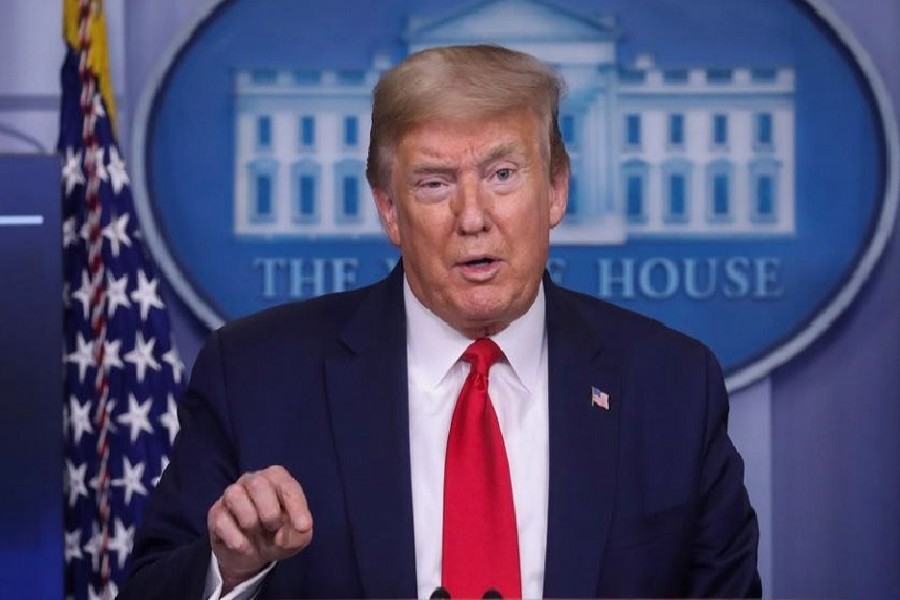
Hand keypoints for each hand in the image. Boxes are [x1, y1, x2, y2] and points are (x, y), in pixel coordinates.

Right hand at [207, 465, 312, 592]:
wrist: (251, 555)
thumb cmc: (279, 536)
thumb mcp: (297, 538)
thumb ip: (300, 533)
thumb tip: (291, 531)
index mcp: (277, 478)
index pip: (287, 486)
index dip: (296, 507)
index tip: (303, 527)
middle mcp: (253, 479)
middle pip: (258, 484)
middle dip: (270, 512)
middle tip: (273, 527)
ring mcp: (231, 494)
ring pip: (235, 495)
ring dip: (250, 522)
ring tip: (256, 532)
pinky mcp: (215, 513)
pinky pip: (221, 521)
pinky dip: (237, 539)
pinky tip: (244, 545)